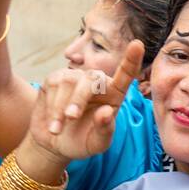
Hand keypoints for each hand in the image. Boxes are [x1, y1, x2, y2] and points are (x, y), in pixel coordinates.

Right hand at [25, 41, 144, 165]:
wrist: (54, 144)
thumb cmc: (82, 142)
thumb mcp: (97, 143)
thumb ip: (105, 129)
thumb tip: (107, 111)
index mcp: (115, 94)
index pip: (126, 74)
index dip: (131, 59)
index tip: (137, 44)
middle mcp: (97, 82)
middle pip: (92, 79)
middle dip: (80, 98)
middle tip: (71, 117)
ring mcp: (75, 78)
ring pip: (69, 82)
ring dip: (61, 107)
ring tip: (58, 129)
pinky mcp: (55, 79)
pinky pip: (53, 85)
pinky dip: (51, 106)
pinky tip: (53, 122)